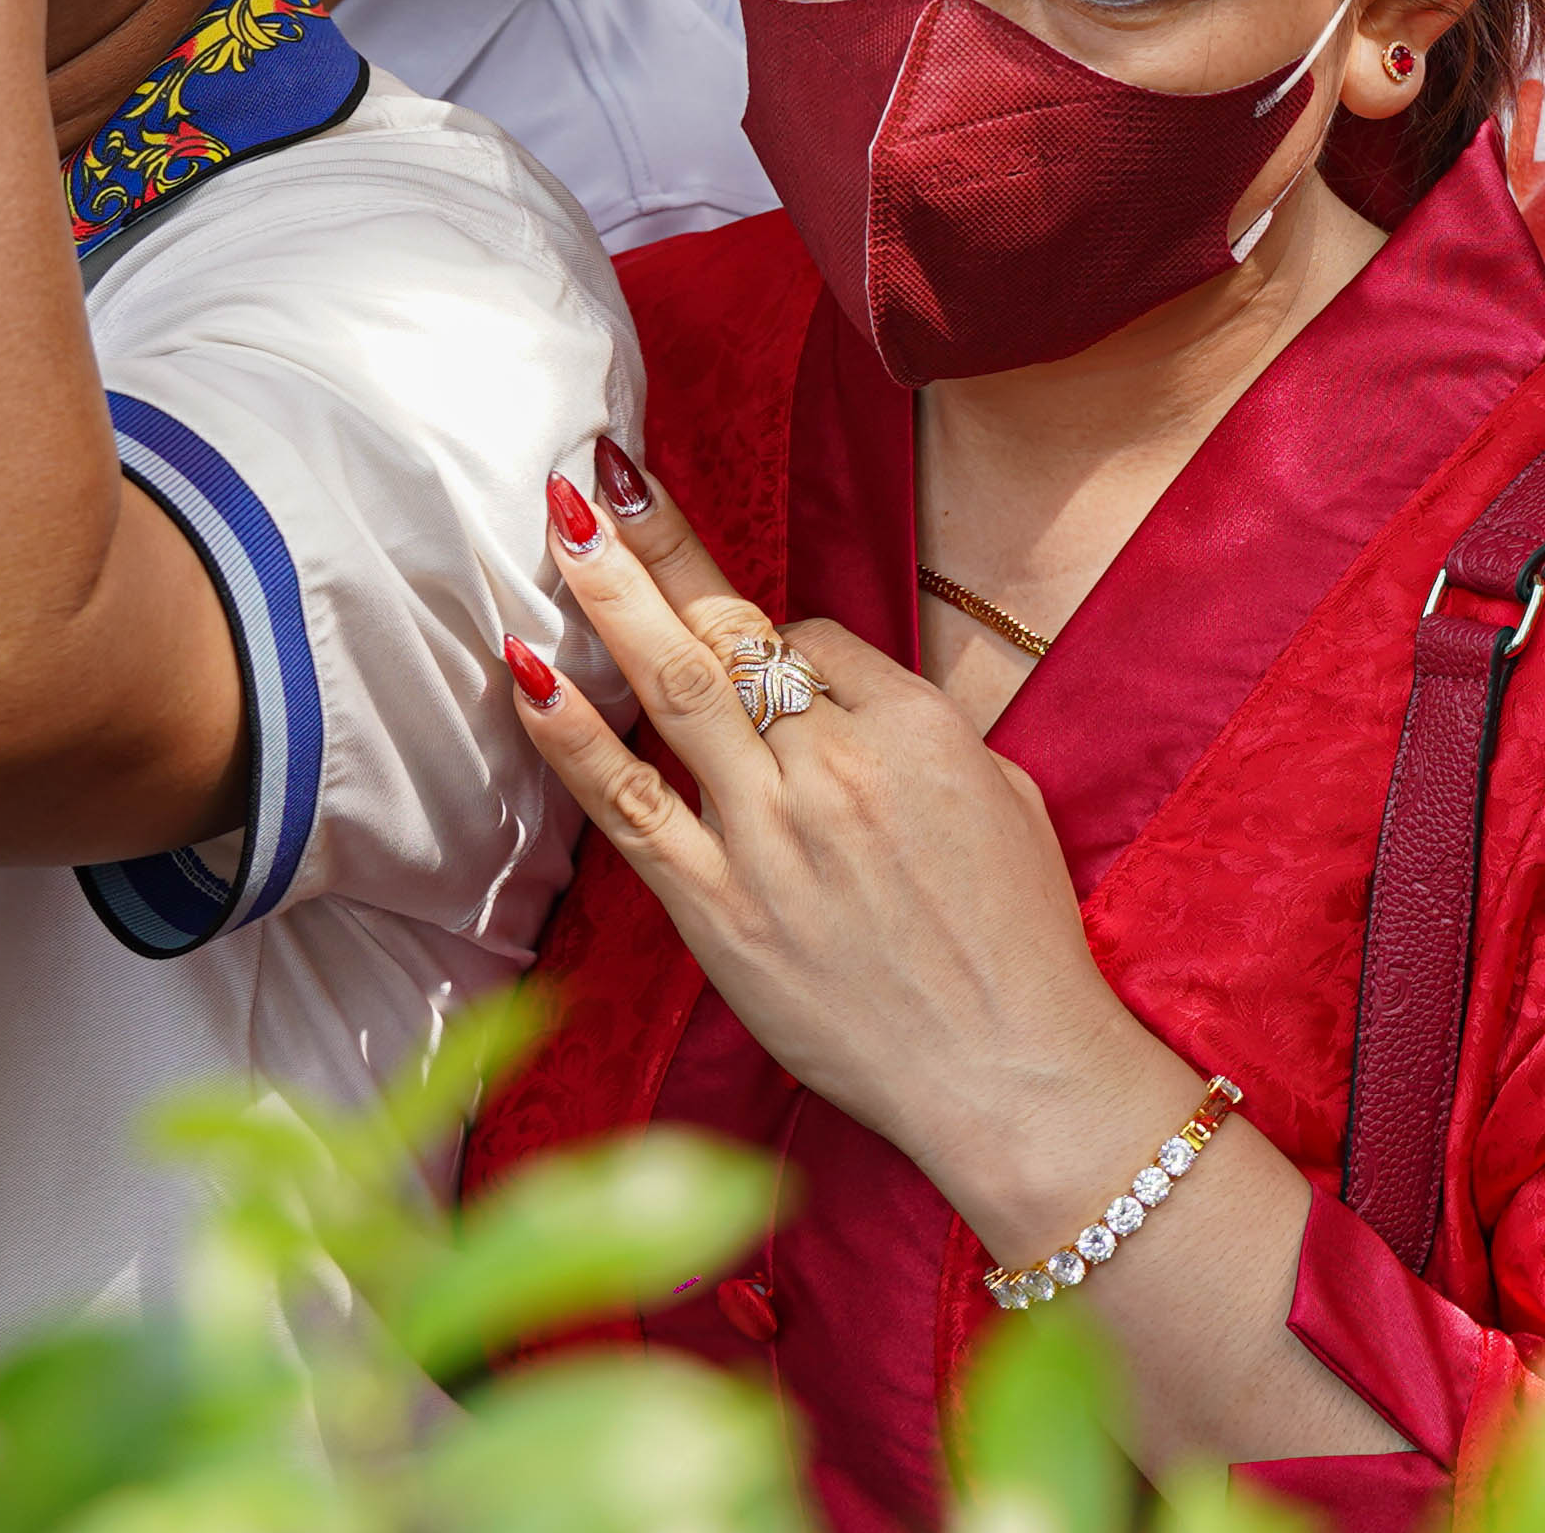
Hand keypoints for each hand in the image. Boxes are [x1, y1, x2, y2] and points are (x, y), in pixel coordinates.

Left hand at [507, 442, 1197, 1230]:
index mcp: (916, 727)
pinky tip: (526, 674)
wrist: (1010, 1069)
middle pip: (729, 632)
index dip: (778, 642)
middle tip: (592, 474)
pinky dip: (572, 738)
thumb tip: (830, 698)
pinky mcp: (718, 911)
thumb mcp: (999, 794)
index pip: (813, 639)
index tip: (765, 663)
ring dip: (610, 598)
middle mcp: (836, 766)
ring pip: (672, 690)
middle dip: (656, 545)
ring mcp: (769, 837)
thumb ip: (912, 731)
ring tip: (557, 526)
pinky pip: (627, 807)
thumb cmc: (1018, 936)